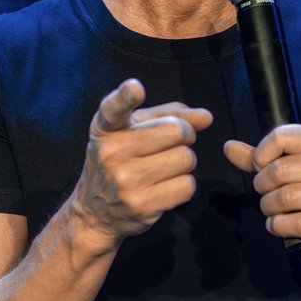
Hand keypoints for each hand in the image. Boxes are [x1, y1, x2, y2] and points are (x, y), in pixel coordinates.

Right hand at [68, 78, 212, 251]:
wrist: (94, 212)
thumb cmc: (120, 160)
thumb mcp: (133, 130)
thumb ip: (169, 115)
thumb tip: (206, 117)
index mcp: (106, 128)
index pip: (114, 108)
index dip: (126, 96)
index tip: (135, 88)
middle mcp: (111, 152)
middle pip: (176, 131)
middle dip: (184, 135)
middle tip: (171, 143)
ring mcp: (125, 180)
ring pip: (186, 158)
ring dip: (184, 161)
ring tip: (165, 166)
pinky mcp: (141, 205)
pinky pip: (187, 185)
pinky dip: (184, 184)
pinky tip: (166, 185)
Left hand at [224, 125, 300, 269]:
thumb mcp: (299, 163)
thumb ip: (262, 156)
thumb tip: (228, 146)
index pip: (280, 136)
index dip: (261, 154)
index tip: (260, 167)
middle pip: (278, 170)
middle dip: (262, 185)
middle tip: (266, 192)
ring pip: (283, 197)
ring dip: (268, 207)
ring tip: (273, 209)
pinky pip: (292, 223)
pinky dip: (276, 225)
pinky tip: (280, 224)